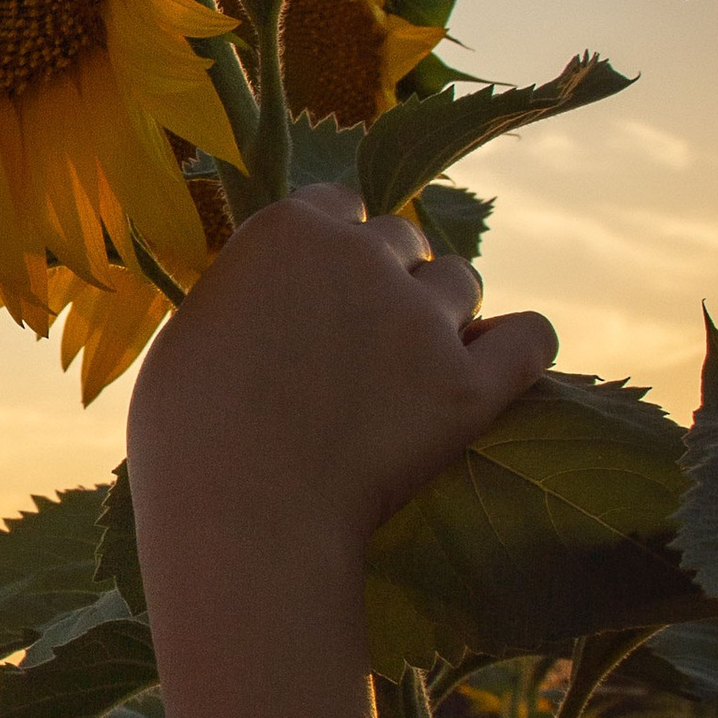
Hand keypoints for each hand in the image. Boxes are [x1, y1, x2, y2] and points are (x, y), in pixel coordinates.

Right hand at [128, 185, 557, 583]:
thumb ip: (251, 293)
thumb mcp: (196, 331)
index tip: (321, 292)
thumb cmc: (188, 434)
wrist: (240, 514)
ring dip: (443, 312)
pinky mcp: (468, 384)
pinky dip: (518, 345)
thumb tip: (275, 298)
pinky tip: (496, 365)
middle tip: (361, 343)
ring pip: (462, 282)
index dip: (333, 247)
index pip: (339, 203)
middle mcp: (362, 256)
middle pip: (402, 239)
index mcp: (289, 230)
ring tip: (411, 367)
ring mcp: (421, 318)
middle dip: (388, 278)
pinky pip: (530, 338)